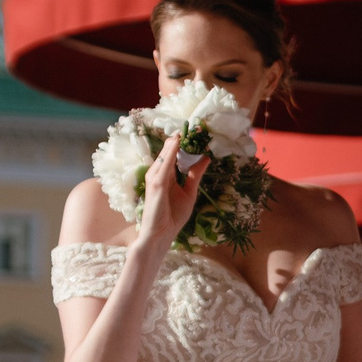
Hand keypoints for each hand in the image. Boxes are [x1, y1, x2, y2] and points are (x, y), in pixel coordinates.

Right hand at [137, 130, 208, 252]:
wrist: (161, 235)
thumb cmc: (172, 216)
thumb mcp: (189, 192)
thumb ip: (195, 175)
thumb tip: (206, 158)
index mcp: (167, 176)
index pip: (175, 156)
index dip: (184, 144)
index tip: (196, 132)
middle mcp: (159, 174)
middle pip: (169, 153)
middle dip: (180, 140)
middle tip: (194, 127)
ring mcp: (155, 179)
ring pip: (165, 156)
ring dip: (174, 143)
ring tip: (184, 130)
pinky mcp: (156, 185)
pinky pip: (164, 166)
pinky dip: (169, 153)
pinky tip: (175, 143)